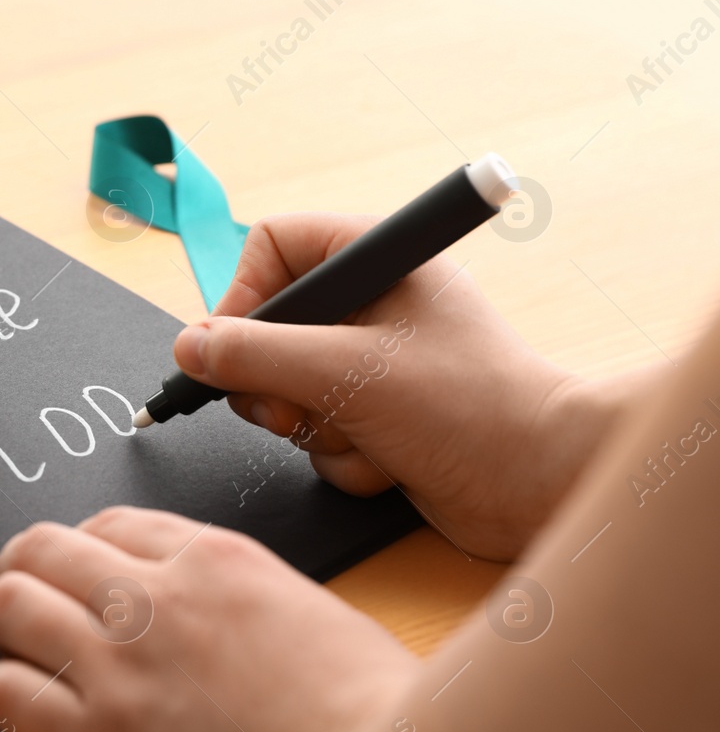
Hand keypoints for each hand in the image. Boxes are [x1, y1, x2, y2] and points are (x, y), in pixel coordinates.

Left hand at [0, 507, 422, 731]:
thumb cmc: (383, 718)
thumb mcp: (315, 615)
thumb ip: (248, 600)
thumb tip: (217, 617)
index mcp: (216, 560)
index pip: (111, 524)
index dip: (86, 549)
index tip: (82, 574)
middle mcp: (156, 600)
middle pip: (43, 547)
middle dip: (23, 567)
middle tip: (19, 593)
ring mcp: (122, 669)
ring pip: (9, 606)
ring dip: (0, 621)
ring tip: (7, 643)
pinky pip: (5, 695)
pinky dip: (1, 692)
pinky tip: (19, 703)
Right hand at [174, 212, 634, 559]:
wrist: (544, 484)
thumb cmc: (467, 407)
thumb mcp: (344, 372)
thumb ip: (254, 356)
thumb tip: (187, 348)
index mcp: (377, 260)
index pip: (272, 247)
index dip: (240, 297)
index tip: (228, 351)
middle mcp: (373, 305)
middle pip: (268, 329)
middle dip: (274, 384)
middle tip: (292, 410)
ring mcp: (376, 364)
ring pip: (288, 390)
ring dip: (314, 427)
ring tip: (363, 438)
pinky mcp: (382, 418)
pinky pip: (320, 432)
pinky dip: (345, 456)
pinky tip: (390, 464)